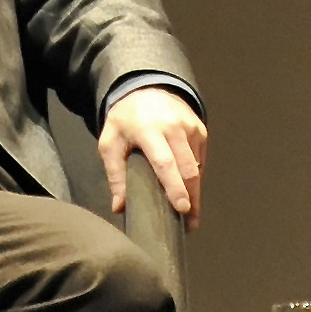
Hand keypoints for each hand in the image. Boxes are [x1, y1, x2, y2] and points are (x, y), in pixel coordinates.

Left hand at [100, 86, 205, 223]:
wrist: (145, 87)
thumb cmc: (125, 120)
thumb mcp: (110, 143)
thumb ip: (115, 174)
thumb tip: (119, 207)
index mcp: (148, 129)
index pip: (165, 163)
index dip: (175, 188)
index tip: (183, 210)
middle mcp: (173, 127)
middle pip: (188, 169)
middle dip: (192, 198)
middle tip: (190, 224)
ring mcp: (190, 127)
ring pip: (197, 167)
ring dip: (195, 191)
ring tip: (191, 214)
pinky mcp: (200, 129)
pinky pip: (199, 159)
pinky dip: (195, 176)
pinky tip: (188, 190)